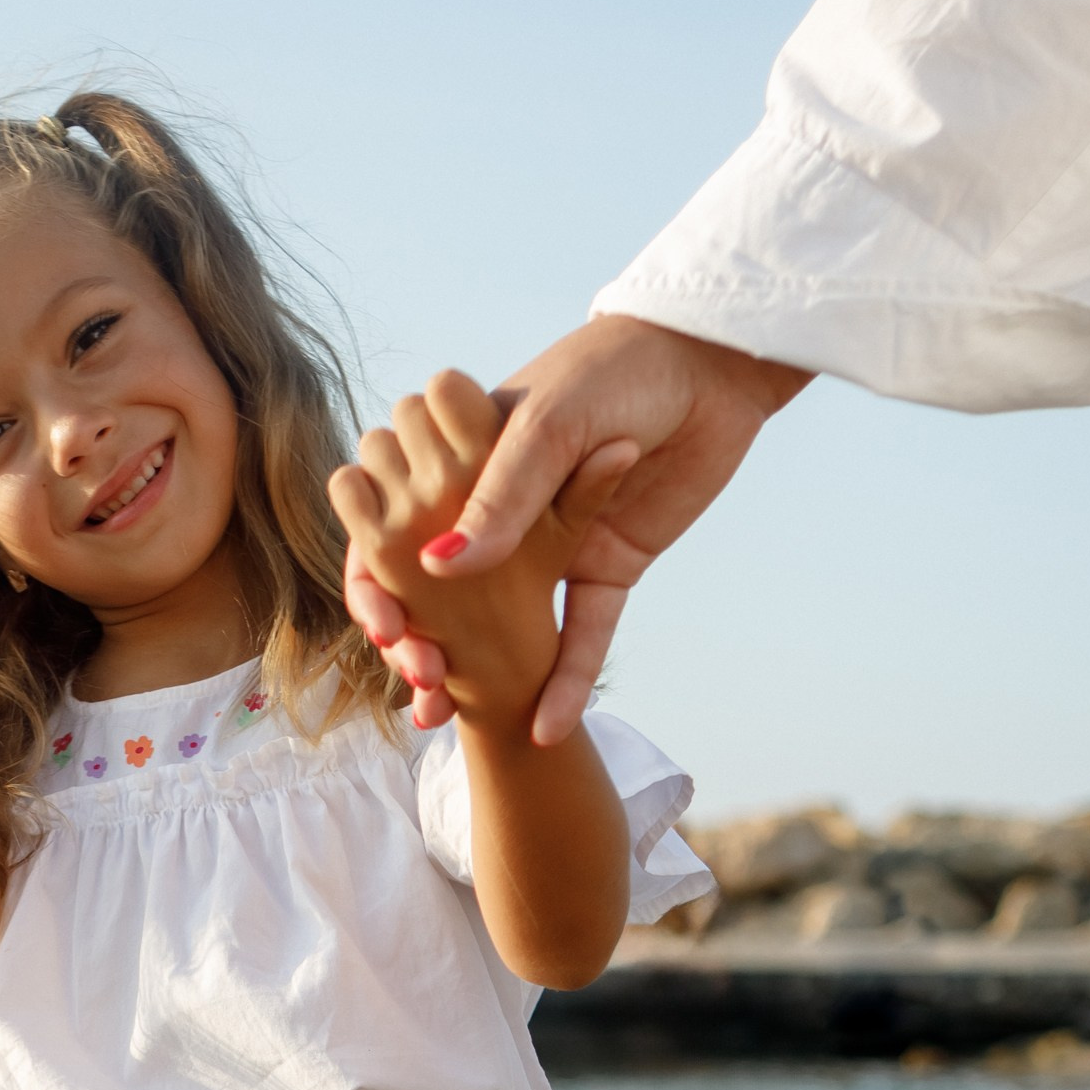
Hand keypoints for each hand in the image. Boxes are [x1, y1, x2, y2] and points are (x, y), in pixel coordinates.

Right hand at [329, 370, 635, 726]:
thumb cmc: (616, 368)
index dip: (378, 581)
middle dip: (425, 643)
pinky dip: (569, 681)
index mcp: (463, 459)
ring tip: (457, 718)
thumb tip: (436, 569)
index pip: (395, 527)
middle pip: (444, 590)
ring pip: (508, 622)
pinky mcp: (609, 566)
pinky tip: (547, 728)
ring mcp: (555, 542)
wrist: (712, 361)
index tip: (383, 629)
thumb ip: (498, 496)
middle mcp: (502, 506)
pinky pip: (586, 634)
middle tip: (422, 686)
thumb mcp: (549, 423)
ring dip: (483, 674)